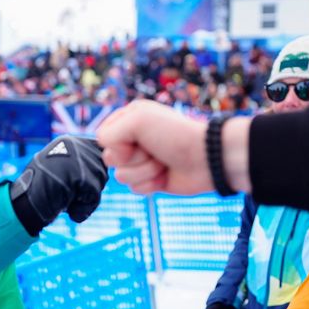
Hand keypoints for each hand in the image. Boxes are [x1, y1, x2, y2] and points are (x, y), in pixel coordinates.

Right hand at [10, 136, 107, 235]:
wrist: (24, 204)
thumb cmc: (41, 191)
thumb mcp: (60, 170)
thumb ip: (79, 164)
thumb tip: (106, 164)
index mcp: (69, 142)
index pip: (98, 156)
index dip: (91, 176)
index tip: (74, 187)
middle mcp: (74, 144)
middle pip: (102, 169)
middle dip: (90, 188)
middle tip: (68, 194)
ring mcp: (76, 158)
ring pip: (100, 182)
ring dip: (86, 198)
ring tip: (66, 199)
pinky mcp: (79, 173)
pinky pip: (94, 195)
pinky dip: (83, 207)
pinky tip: (68, 208)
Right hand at [97, 100, 251, 194]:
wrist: (205, 159)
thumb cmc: (174, 135)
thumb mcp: (137, 120)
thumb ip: (109, 133)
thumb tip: (110, 156)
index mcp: (129, 119)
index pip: (103, 137)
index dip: (117, 144)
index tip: (137, 138)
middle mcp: (133, 139)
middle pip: (110, 159)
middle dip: (133, 159)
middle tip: (154, 150)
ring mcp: (141, 161)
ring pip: (122, 177)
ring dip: (144, 172)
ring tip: (163, 163)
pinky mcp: (150, 180)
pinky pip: (135, 189)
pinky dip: (151, 184)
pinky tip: (166, 175)